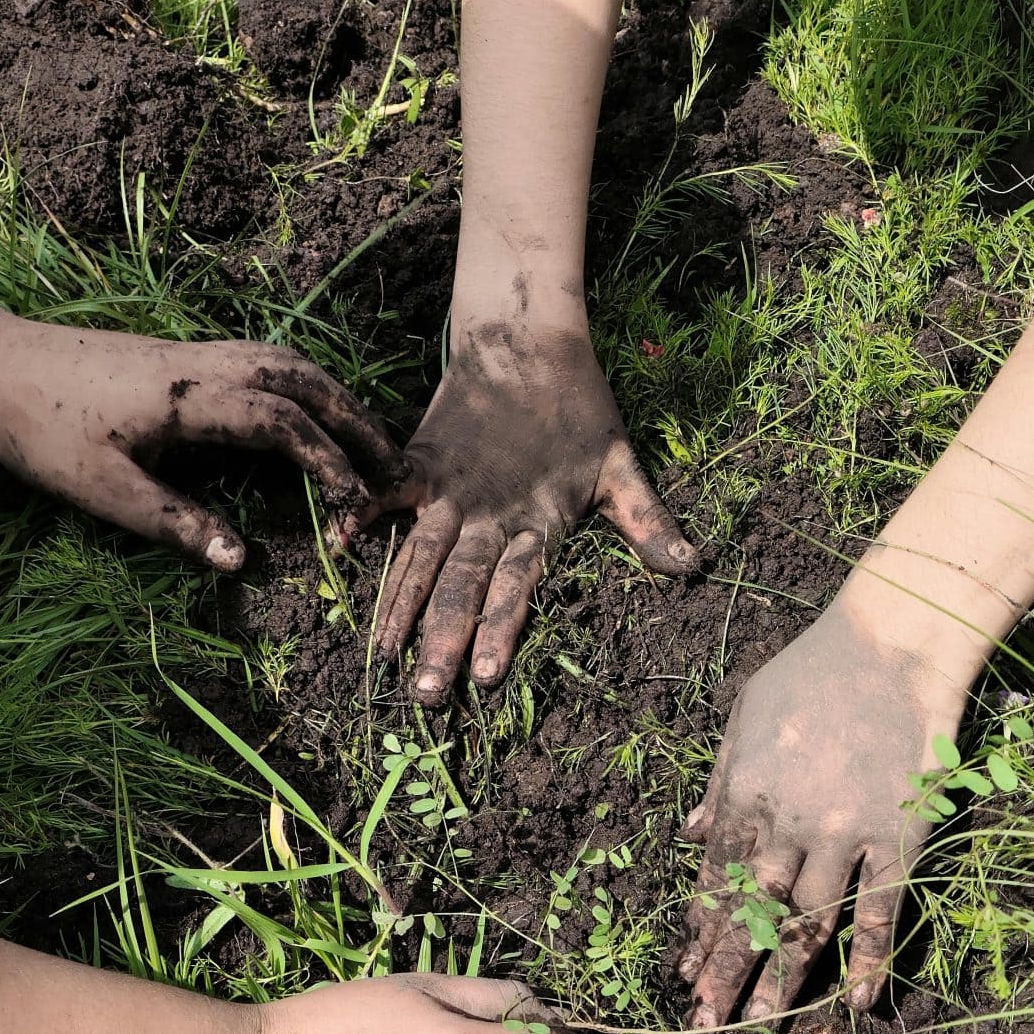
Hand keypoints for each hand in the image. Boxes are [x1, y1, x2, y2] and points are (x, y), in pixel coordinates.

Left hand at [0, 318, 401, 568]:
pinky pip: (264, 361)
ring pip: (287, 362)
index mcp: (187, 398)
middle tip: (395, 466)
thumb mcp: (102, 490)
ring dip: (335, 399)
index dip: (326, 459)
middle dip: (354, 422)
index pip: (279, 420)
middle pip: (301, 379)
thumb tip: (240, 559)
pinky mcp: (183, 355)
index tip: (355, 501)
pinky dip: (304, 386)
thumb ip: (174, 522)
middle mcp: (202, 365)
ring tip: (367, 441)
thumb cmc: (40, 430)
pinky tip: (310, 414)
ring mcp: (194, 353)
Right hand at [368, 324, 695, 699]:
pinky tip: (339, 544)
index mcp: (538, 520)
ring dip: (401, 607)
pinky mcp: (422, 462)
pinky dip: (363, 515)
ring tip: (382, 657)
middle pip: (462, 586)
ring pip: (422, 557)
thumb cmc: (580, 408)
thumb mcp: (621, 465)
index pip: (517, 586)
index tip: (487, 676)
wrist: (529, 338)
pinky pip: (387, 494)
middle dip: (443, 641)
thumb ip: (649, 521)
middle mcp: (490, 514)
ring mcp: (452, 490)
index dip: (501, 629)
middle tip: (428, 695)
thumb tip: (694, 567)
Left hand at [680, 601, 969, 1027]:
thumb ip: (719, 780)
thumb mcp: (744, 715)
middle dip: (726, 972)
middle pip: (752, 912)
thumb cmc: (814, 671)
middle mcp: (792, 823)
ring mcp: (849, 834)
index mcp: (748, 793)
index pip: (716, 878)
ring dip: (783, 979)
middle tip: (706, 1024)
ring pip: (809, 922)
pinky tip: (852, 1001)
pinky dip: (868, 959)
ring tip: (763, 1028)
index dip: (701, 931)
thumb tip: (688, 833)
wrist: (896, 641)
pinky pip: (882, 910)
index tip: (686, 974)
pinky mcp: (902, 838)